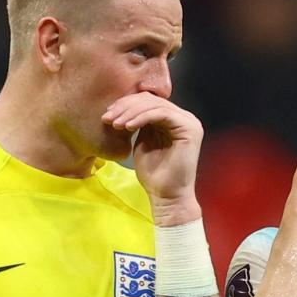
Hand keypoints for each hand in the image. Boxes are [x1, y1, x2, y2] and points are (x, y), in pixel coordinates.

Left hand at [102, 93, 202, 224]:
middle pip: (151, 100)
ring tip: (115, 124)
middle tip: (107, 118)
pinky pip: (162, 114)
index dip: (126, 105)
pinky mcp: (190, 128)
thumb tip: (125, 107)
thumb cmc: (154, 175)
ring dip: (131, 112)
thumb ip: (140, 124)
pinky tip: (127, 126)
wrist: (166, 196)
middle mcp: (184, 118)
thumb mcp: (143, 142)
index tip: (106, 115)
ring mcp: (189, 122)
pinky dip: (142, 117)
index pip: (148, 102)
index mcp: (173, 120)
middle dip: (126, 107)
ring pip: (155, 105)